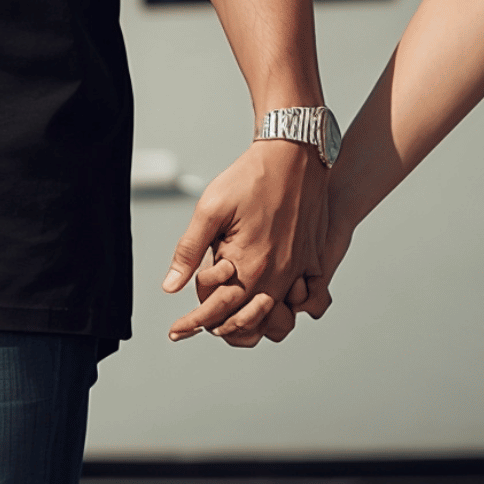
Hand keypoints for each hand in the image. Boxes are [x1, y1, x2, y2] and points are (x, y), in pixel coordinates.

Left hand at [161, 139, 328, 341]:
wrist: (294, 153)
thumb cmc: (251, 177)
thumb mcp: (210, 208)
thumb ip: (189, 250)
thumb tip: (171, 286)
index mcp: (250, 265)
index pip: (216, 312)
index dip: (192, 323)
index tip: (176, 331)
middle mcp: (277, 275)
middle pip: (245, 322)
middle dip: (217, 327)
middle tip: (196, 324)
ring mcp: (298, 269)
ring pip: (276, 319)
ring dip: (251, 323)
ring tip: (229, 320)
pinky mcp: (312, 259)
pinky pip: (305, 300)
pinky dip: (286, 309)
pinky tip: (269, 303)